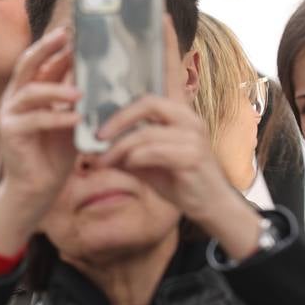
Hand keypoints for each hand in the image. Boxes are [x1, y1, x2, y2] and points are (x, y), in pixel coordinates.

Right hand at [0, 27, 80, 255]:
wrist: (37, 188)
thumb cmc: (55, 153)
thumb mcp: (71, 118)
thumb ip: (76, 96)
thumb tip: (96, 70)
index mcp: (29, 90)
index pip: (41, 60)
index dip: (56, 44)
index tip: (76, 29)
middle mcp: (15, 98)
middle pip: (27, 65)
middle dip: (47, 49)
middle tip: (67, 36)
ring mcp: (9, 114)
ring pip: (30, 92)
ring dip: (56, 89)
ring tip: (80, 93)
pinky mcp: (10, 133)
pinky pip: (33, 120)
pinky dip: (56, 118)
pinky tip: (76, 119)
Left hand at [94, 90, 254, 223]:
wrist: (209, 204)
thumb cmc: (177, 180)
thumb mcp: (146, 162)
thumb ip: (126, 150)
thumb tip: (95, 145)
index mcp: (180, 116)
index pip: (148, 100)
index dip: (120, 110)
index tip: (99, 127)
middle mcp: (190, 120)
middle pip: (149, 104)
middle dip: (118, 120)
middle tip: (98, 137)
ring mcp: (194, 137)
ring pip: (146, 133)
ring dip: (119, 147)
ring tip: (103, 161)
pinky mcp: (193, 156)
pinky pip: (154, 152)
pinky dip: (134, 158)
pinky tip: (126, 166)